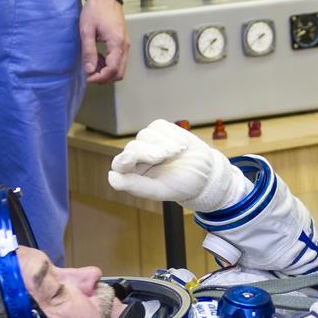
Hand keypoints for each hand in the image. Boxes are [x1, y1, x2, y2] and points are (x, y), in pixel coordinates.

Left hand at [80, 0, 128, 83]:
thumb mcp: (87, 30)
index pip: (112, 70)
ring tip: (93, 66)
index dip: (100, 77)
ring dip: (107, 72)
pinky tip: (99, 58)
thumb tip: (89, 69)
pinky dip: (110, 64)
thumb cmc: (96, 9)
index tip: (88, 77)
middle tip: (90, 75)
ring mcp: (125, 44)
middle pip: (119, 72)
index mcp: (116, 43)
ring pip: (120, 68)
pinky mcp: (123, 42)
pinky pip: (119, 59)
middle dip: (104, 78)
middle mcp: (124, 45)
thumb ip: (89, 51)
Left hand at [108, 119, 251, 211]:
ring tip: (177, 153)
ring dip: (162, 143)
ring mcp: (149, 141)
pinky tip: (182, 146)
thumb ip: (135, 186)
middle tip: (164, 156)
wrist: (206, 173)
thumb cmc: (182, 185)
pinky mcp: (161, 130)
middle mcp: (138, 156)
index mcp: (133, 174)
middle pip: (133, 147)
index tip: (130, 157)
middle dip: (148, 151)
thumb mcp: (160, 190)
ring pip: (145, 135)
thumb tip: (111, 177)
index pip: (120, 164)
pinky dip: (171, 135)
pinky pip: (159, 126)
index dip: (124, 159)